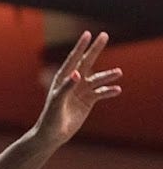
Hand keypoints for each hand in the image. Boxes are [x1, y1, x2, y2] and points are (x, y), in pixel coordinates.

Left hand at [35, 30, 121, 145]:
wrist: (52, 134)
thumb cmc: (51, 117)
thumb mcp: (58, 101)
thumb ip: (67, 86)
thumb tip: (77, 73)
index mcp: (62, 79)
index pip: (73, 59)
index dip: (80, 46)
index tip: (87, 34)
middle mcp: (73, 82)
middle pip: (86, 62)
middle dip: (95, 49)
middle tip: (104, 35)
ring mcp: (81, 91)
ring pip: (97, 79)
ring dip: (107, 76)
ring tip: (118, 73)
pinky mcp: (88, 101)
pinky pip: (101, 93)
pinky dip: (109, 91)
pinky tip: (117, 90)